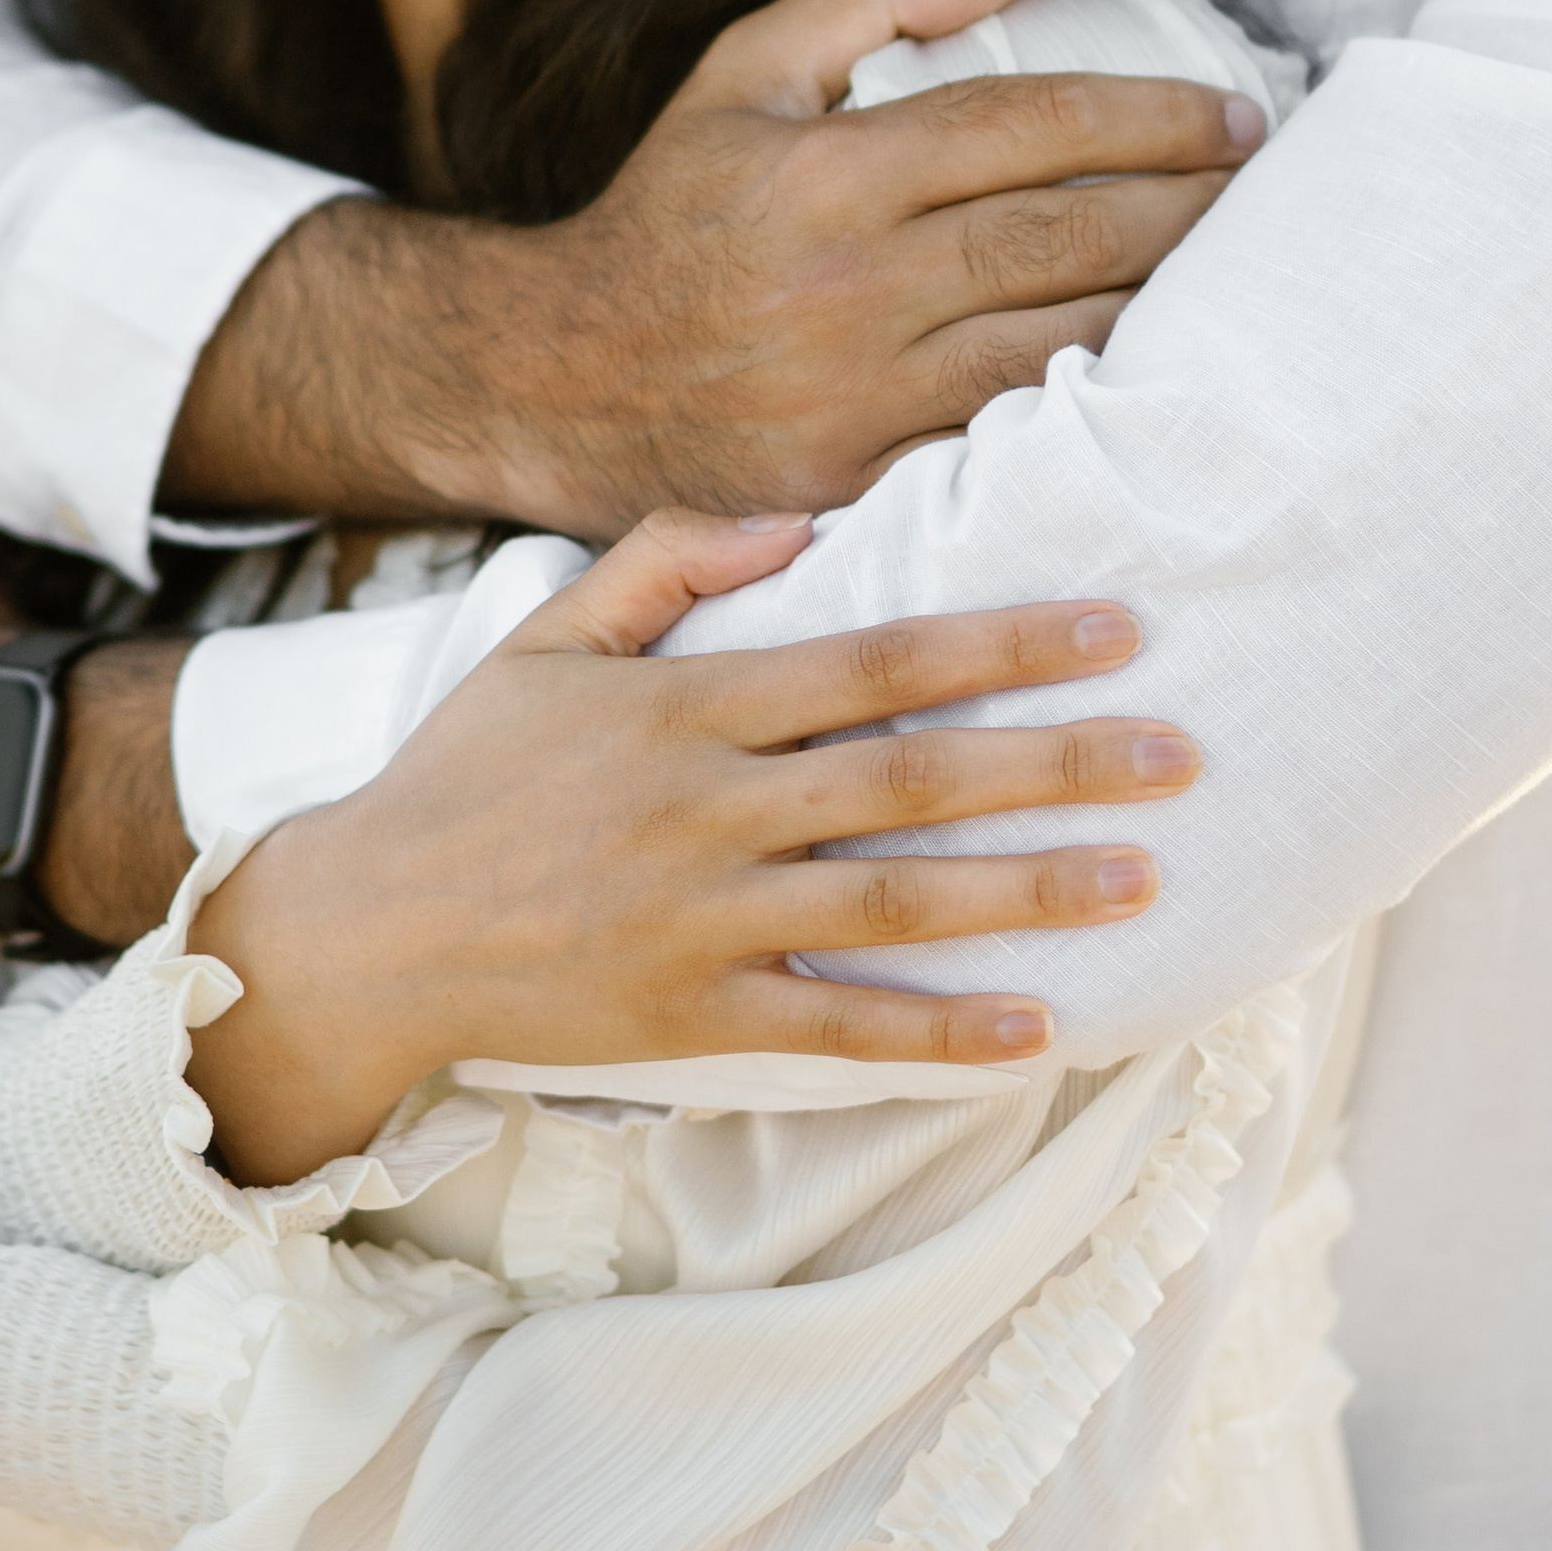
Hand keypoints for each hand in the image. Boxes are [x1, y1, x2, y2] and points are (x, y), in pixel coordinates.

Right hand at [168, 0, 1256, 537]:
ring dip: (1168, 315)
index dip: (1150, 118)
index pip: (1026, 128)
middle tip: (1274, 198)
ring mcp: (850, 395)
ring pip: (1055, 348)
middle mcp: (840, 286)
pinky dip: (1091, 412)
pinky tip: (1164, 382)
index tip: (1237, 118)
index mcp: (823, 172)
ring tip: (1249, 284)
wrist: (556, 379)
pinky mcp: (855, 483)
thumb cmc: (671, 209)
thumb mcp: (746, 71)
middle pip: (1062, 240)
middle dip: (1190, 214)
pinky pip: (1006, 443)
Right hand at [187, 509, 1197, 1184]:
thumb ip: (670, 559)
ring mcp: (702, 920)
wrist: (366, 927)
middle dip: (1056, 763)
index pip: (877, 662)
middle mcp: (708, 810)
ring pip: (892, 904)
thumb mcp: (550, 634)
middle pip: (912, 780)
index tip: (1116, 632)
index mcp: (688, 706)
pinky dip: (937, 1033)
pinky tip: (1035, 1031)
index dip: (1003, 645)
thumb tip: (799, 517)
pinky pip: (836, 1029)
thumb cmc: (467, 772)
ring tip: (1144, 878)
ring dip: (1027, 892)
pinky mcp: (691, 1016)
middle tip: (1184, 753)